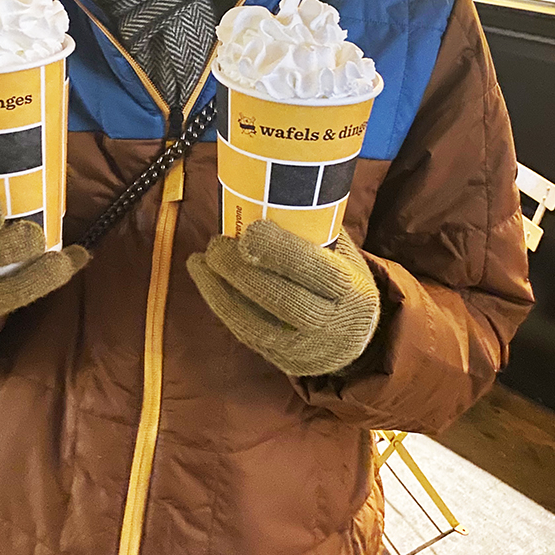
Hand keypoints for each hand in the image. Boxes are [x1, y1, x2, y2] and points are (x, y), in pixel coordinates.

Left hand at [187, 222, 379, 375]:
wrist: (355, 342)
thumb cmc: (342, 282)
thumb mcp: (344, 256)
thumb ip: (316, 231)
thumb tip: (274, 191)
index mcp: (352, 291)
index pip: (317, 271)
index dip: (281, 251)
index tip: (249, 230)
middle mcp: (333, 325)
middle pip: (283, 300)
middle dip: (241, 271)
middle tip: (215, 245)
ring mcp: (306, 349)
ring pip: (256, 324)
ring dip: (220, 291)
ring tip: (199, 262)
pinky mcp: (284, 363)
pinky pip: (247, 336)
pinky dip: (223, 307)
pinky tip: (207, 283)